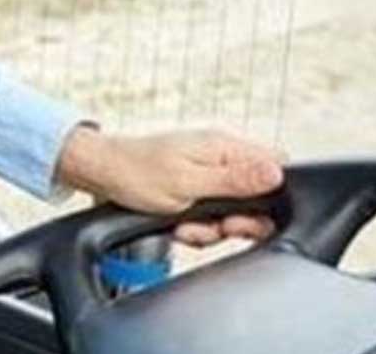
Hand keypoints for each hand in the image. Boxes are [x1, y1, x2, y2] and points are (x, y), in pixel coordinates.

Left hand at [55, 126, 283, 244]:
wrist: (98, 176)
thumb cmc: (135, 172)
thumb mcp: (188, 182)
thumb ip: (234, 181)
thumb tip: (277, 173)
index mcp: (224, 147)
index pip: (275, 164)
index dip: (274, 195)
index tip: (247, 216)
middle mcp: (220, 158)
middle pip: (257, 196)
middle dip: (239, 220)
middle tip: (217, 227)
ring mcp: (207, 176)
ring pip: (234, 212)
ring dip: (212, 228)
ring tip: (186, 226)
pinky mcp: (194, 192)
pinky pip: (211, 218)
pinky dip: (197, 229)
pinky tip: (179, 228)